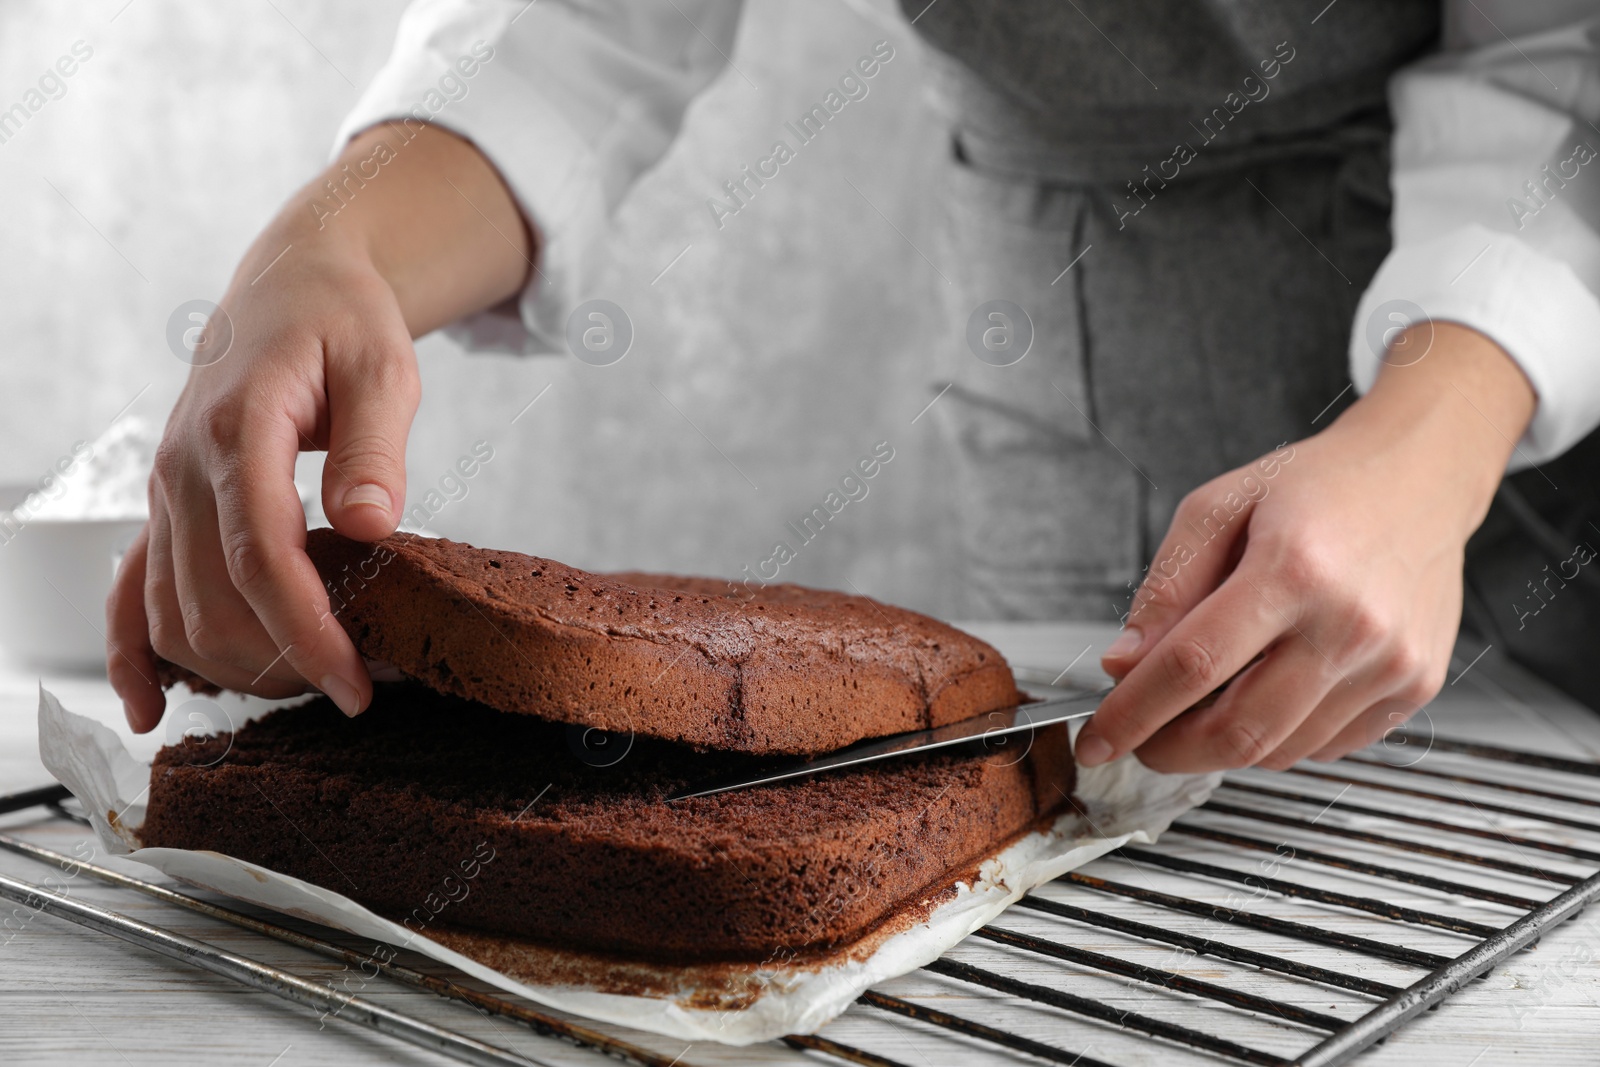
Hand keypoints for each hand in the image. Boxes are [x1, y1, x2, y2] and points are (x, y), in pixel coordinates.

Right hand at [108, 124, 531, 730]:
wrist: (289, 285)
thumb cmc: (341, 322)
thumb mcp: (383, 368)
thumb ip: (375, 448)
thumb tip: (368, 524)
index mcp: (238, 432)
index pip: (262, 559)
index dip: (306, 632)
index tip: (353, 683)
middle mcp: (183, 469)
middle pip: (215, 601)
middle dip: (283, 661)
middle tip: (357, 686)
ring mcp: (164, 491)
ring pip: (173, 612)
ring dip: (233, 666)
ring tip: (309, 682)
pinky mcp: (163, 506)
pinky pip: (129, 592)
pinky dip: (134, 654)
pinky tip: (151, 706)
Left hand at [1075, 323, 1536, 772]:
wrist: (1419, 476)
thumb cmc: (1316, 487)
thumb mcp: (1216, 508)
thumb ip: (1165, 589)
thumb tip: (1123, 664)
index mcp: (1293, 568)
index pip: (1193, 665)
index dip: (1133, 713)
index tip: (1096, 738)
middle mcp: (1350, 623)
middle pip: (1238, 730)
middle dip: (1170, 750)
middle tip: (1139, 740)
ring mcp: (1391, 663)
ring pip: (1279, 750)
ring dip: (1221, 746)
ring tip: (1200, 705)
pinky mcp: (1415, 687)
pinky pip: (1324, 746)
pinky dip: (1278, 739)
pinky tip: (1264, 693)